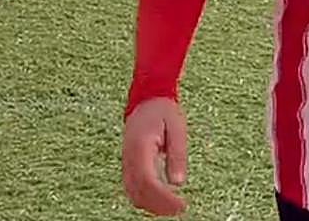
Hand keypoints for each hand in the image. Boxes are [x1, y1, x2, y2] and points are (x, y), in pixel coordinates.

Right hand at [122, 97, 188, 216]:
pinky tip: (162, 199)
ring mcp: (126, 162)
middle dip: (158, 206)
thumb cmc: (163, 111)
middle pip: (138, 192)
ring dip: (152, 205)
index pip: (147, 181)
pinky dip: (146, 199)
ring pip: (133, 194)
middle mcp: (129, 157)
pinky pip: (133, 188)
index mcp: (140, 147)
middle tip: (180, 208)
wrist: (147, 99)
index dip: (163, 198)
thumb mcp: (177, 128)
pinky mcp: (129, 165)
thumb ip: (177, 154)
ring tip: (174, 206)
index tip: (181, 205)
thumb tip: (178, 182)